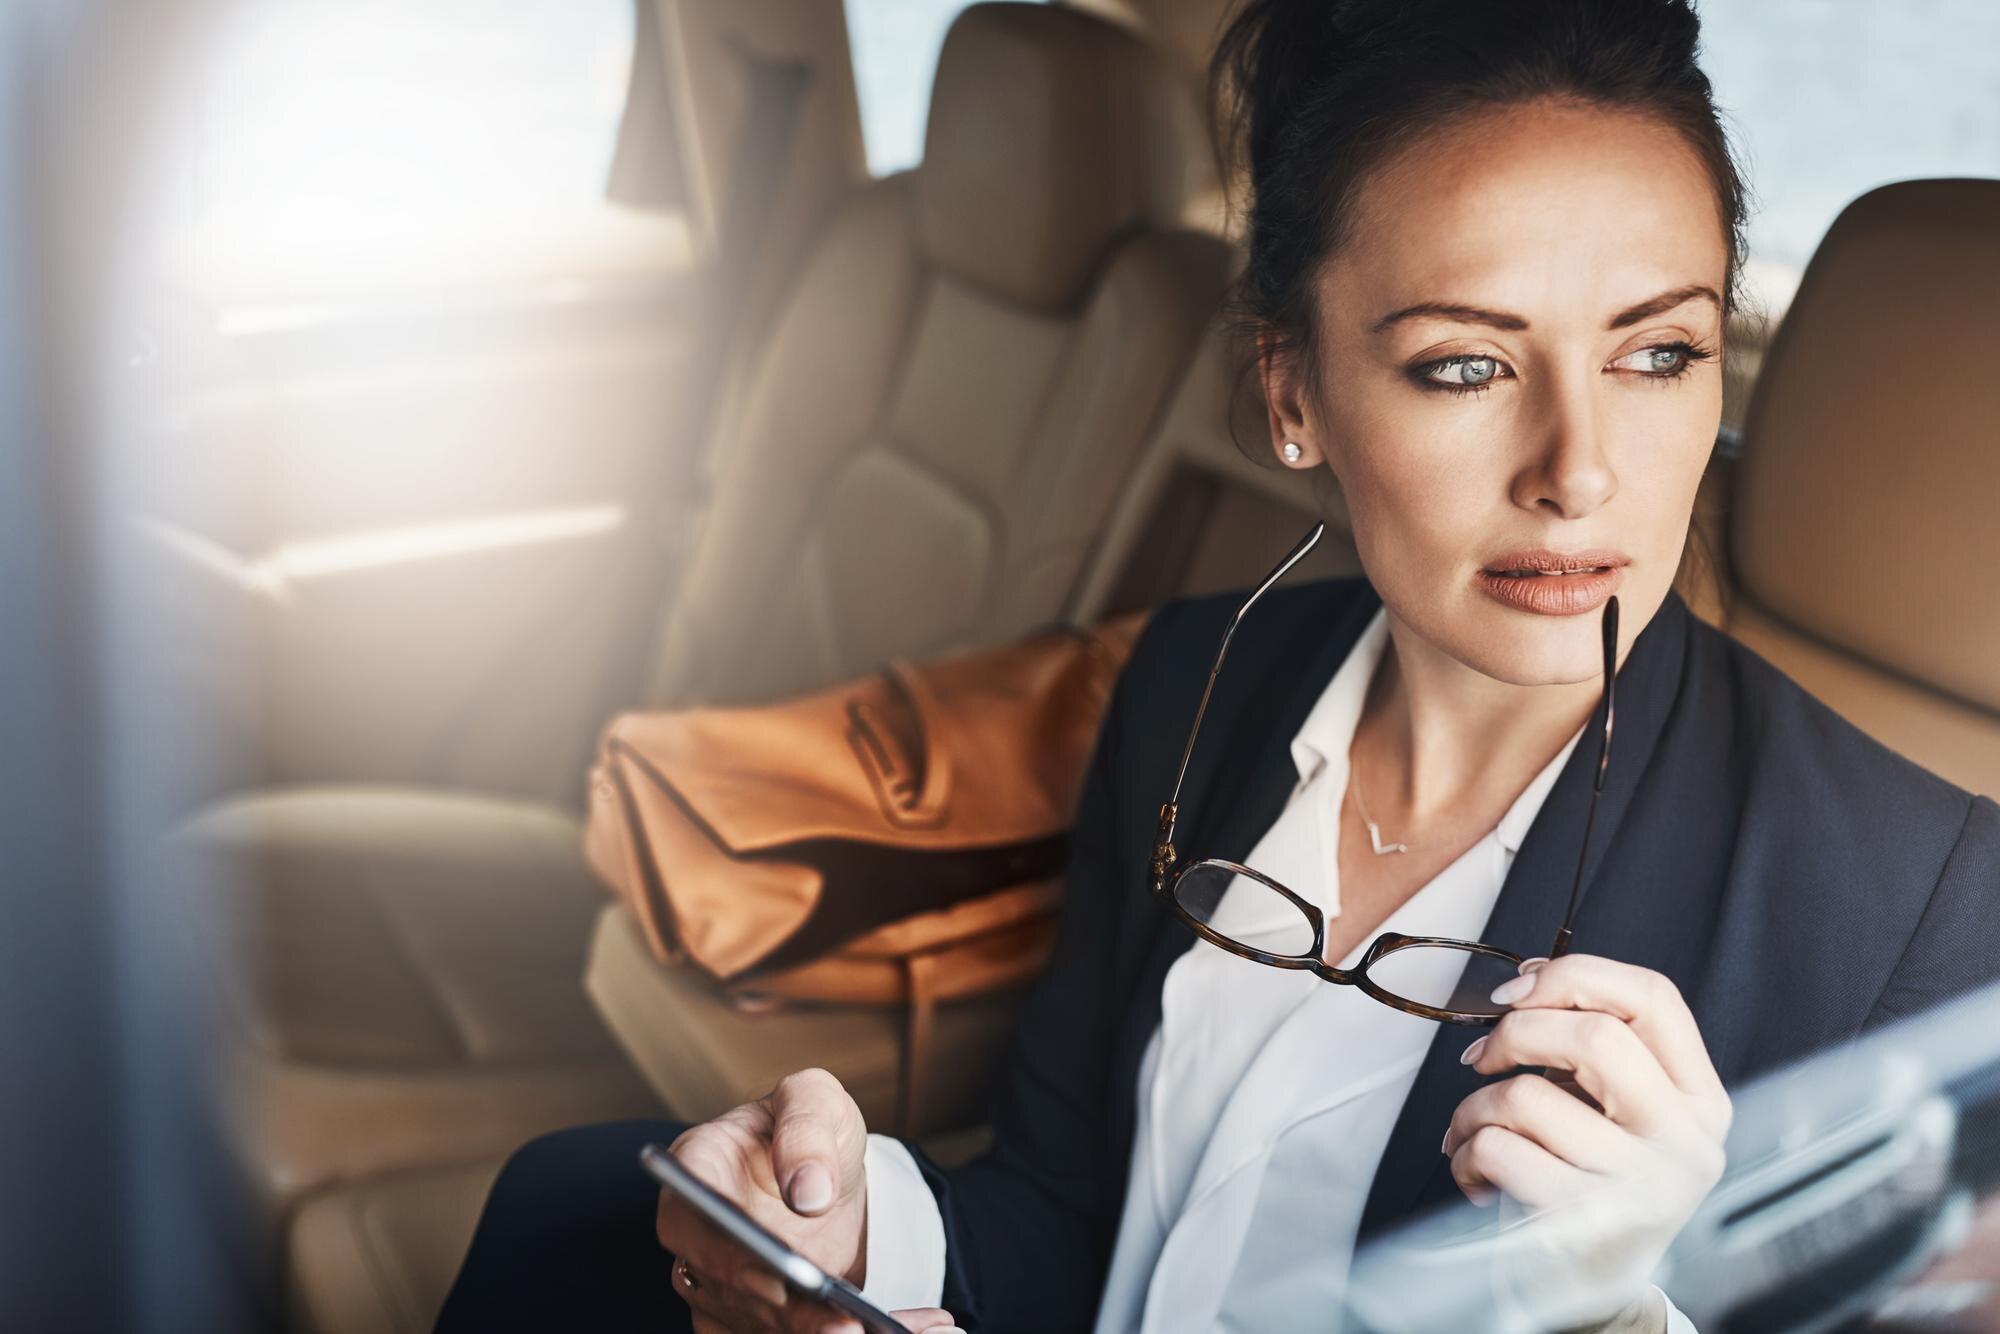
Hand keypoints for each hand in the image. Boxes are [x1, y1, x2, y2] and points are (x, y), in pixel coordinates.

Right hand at [657, 1066, 959, 1333]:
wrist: (826, 1173)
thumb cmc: (810, 1128)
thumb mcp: (816, 1101)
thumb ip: (807, 1131)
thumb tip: (807, 1191)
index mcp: (698, 1165)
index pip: (688, 1212)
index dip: (724, 1249)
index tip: (775, 1274)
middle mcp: (697, 1232)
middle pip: (724, 1285)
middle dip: (784, 1312)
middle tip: (845, 1326)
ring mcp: (717, 1280)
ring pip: (754, 1323)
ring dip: (814, 1333)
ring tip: (872, 1330)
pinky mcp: (746, 1317)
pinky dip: (831, 1333)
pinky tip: (897, 1329)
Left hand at [1440, 954, 1730, 1325]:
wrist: (1593, 1292)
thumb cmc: (1592, 1182)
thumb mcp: (1618, 1111)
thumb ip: (1592, 1046)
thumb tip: (1527, 980)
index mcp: (1700, 1099)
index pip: (1654, 998)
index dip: (1574, 975)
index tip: (1517, 988)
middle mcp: (1686, 1143)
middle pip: (1597, 1035)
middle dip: (1516, 1031)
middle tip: (1483, 1056)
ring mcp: (1642, 1188)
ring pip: (1530, 1095)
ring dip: (1475, 1104)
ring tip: (1472, 1127)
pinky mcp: (1586, 1226)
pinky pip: (1499, 1150)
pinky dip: (1465, 1151)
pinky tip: (1474, 1169)